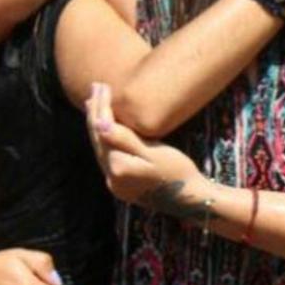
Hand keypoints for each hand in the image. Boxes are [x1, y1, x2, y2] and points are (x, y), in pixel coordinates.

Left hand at [84, 83, 210, 209]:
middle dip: (95, 113)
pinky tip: (105, 130)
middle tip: (95, 87)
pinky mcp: (120, 185)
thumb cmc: (178, 171)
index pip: (104, 131)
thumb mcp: (154, 152)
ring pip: (100, 149)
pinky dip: (105, 141)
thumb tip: (99, 124)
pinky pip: (107, 157)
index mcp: (119, 168)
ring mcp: (115, 184)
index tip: (101, 85)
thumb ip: (125, 139)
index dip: (101, 107)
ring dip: (97, 126)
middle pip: (98, 140)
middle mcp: (112, 178)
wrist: (191, 200)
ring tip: (93, 104)